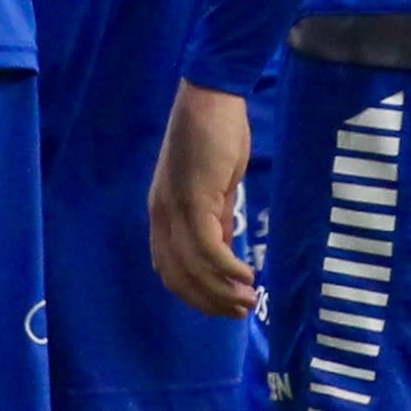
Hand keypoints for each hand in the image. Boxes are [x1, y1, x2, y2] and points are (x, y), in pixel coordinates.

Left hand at [148, 81, 257, 318]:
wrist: (211, 99)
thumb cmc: (215, 138)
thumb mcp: (214, 187)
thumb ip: (216, 219)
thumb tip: (225, 249)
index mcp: (162, 213)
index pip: (169, 269)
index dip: (194, 295)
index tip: (222, 307)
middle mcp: (162, 215)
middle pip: (178, 276)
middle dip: (209, 301)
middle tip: (240, 311)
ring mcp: (175, 209)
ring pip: (195, 267)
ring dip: (222, 291)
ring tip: (248, 300)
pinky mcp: (195, 201)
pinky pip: (209, 248)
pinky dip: (227, 269)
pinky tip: (248, 276)